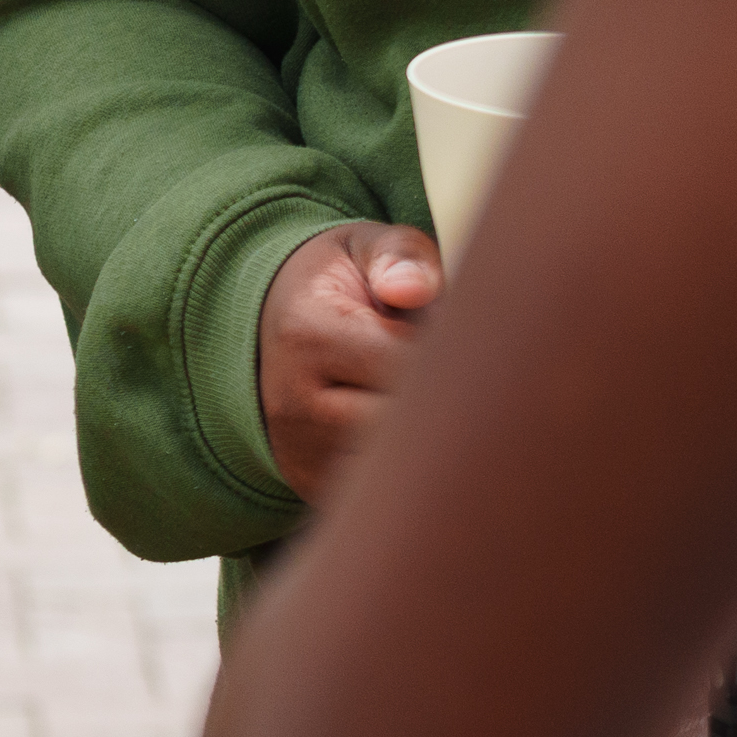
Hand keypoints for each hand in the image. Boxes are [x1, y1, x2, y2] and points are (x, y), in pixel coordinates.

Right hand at [255, 222, 445, 505]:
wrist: (272, 324)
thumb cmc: (337, 285)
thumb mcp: (362, 248)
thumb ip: (399, 256)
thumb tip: (416, 291)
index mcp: (308, 335)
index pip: (406, 366)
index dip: (451, 356)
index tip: (464, 339)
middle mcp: (294, 404)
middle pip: (405, 424)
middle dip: (444, 400)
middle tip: (461, 374)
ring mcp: (299, 452)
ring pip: (396, 465)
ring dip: (430, 437)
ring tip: (430, 398)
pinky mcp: (308, 485)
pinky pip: (379, 489)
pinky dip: (407, 465)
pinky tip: (413, 430)